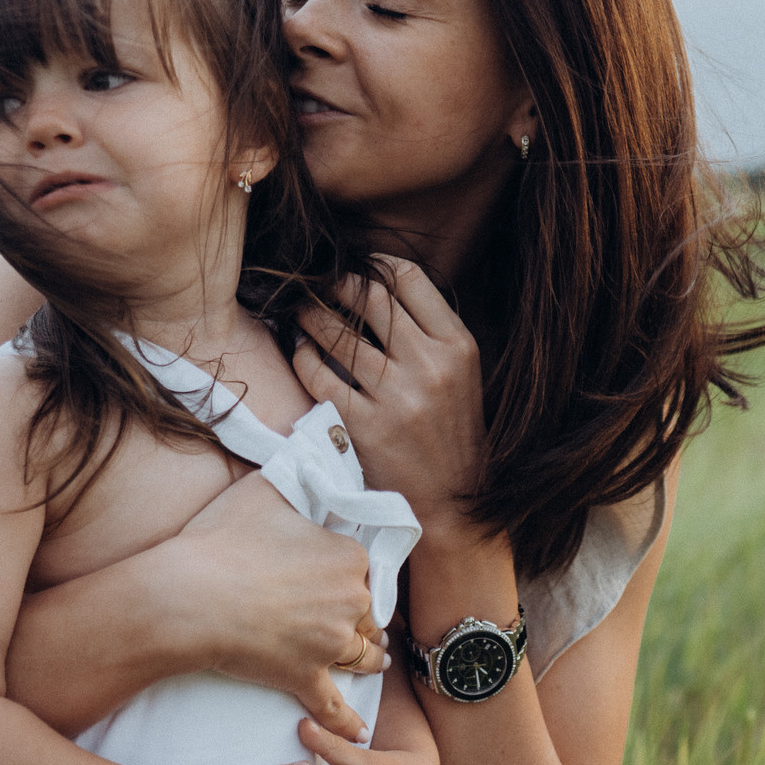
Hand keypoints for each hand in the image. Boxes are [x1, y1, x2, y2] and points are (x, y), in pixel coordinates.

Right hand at [163, 472, 387, 741]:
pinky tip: (359, 734)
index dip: (354, 578)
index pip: (367, 571)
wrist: (186, 596)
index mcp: (349, 557)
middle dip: (363, 619)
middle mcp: (351, 600)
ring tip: (370, 663)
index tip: (342, 583)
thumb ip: (293, 478)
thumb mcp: (262, 491)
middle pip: (368, 615)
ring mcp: (330, 643)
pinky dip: (346, 722)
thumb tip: (306, 456)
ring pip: (363, 656)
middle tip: (355, 623)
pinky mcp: (305, 677)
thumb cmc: (219, 541)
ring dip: (367, 660)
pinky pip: (334, 706)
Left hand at [292, 256, 489, 554]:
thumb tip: (380, 284)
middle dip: (336, 283)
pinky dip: (303, 355)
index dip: (375, 263)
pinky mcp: (364, 426)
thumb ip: (431, 332)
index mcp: (458, 346)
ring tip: (302, 312)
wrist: (452, 502)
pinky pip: (318, 373)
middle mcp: (429, 365)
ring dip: (311, 314)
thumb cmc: (452, 432)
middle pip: (370, 295)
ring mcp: (396, 397)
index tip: (358, 266)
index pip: (409, 278)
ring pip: (337, 331)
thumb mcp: (461, 374)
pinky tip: (302, 351)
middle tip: (318, 284)